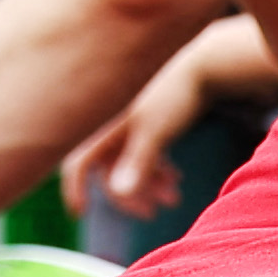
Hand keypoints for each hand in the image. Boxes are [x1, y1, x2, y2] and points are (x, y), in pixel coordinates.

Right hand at [62, 15, 277, 222]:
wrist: (203, 63)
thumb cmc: (176, 95)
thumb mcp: (157, 131)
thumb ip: (138, 163)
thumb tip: (119, 193)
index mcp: (103, 125)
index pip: (76, 162)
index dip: (74, 188)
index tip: (80, 213)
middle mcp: (108, 122)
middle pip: (106, 169)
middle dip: (128, 194)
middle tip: (150, 213)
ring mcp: (126, 120)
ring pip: (127, 162)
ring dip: (148, 184)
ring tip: (174, 198)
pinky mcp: (145, 117)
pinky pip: (141, 151)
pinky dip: (156, 168)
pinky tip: (177, 178)